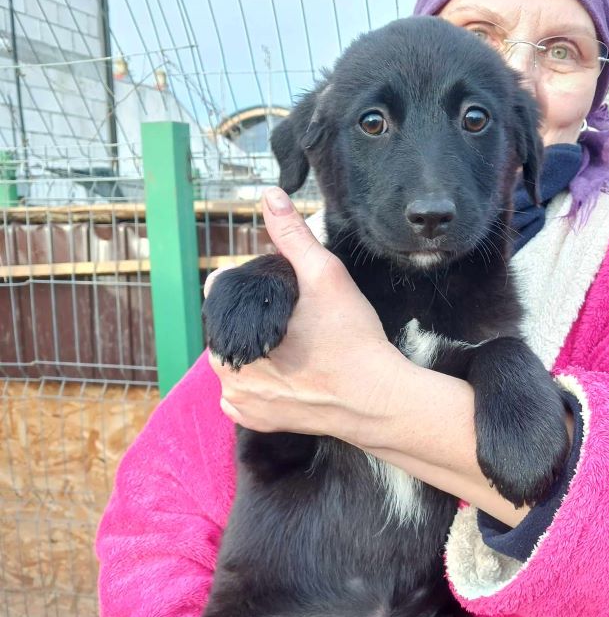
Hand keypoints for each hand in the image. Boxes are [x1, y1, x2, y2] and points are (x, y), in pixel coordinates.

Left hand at [207, 188, 407, 442]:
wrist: (377, 401)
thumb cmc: (352, 339)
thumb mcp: (324, 276)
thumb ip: (292, 236)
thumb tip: (269, 195)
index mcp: (231, 332)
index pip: (222, 291)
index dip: (254, 282)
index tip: (286, 291)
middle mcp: (226, 370)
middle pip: (228, 325)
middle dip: (254, 316)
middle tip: (299, 319)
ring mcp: (240, 400)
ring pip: (238, 357)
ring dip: (256, 347)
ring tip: (297, 343)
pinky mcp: (258, 421)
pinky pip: (246, 393)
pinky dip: (261, 381)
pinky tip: (288, 372)